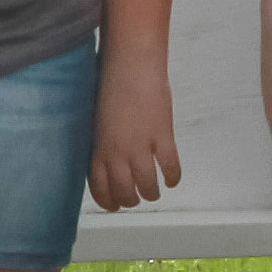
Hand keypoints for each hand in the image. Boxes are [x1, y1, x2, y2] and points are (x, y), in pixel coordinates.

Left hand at [87, 50, 181, 210]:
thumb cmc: (110, 86)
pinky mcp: (162, 136)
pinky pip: (170, 167)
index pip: (100, 187)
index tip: (115, 206)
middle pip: (125, 191)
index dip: (109, 201)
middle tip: (137, 197)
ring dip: (152, 192)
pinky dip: (173, 177)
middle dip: (131, 200)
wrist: (130, 66)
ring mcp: (140, 146)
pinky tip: (172, 179)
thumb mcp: (98, 121)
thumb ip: (103, 143)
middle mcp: (117, 153)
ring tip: (155, 192)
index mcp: (98, 149)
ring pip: (148, 185)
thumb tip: (109, 162)